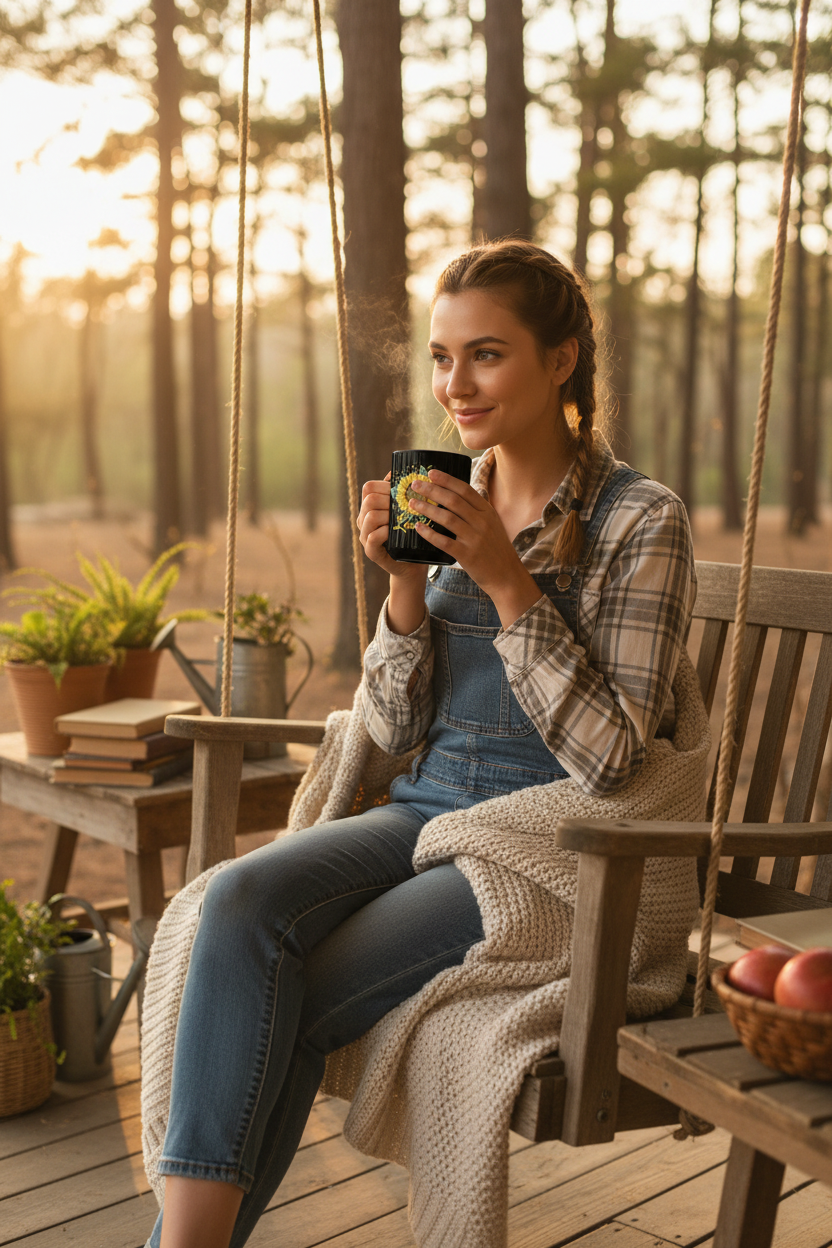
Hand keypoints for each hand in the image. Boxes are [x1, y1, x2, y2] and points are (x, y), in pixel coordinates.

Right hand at [357, 474, 425, 584]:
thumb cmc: (411, 534)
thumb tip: (396, 471)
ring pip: (369, 516)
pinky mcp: (370, 551)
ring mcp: (365, 536)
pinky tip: (396, 533)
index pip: (368, 487)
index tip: (402, 493)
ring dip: (388, 516)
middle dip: (389, 501)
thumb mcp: (407, 511)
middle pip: (369, 499)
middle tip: (405, 508)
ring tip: (402, 520)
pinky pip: (372, 537)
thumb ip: (401, 493)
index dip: (385, 486)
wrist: (412, 564)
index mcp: (370, 507)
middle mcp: (364, 520)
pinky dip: (385, 533)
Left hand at [407, 470, 541, 627]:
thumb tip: (454, 496)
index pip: (465, 490)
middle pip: (453, 500)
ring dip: (427, 509)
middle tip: (415, 485)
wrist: (507, 576)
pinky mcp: (467, 555)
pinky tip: (418, 528)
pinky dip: (429, 534)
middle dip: (432, 490)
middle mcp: (482, 522)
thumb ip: (476, 511)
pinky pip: (444, 542)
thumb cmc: (496, 549)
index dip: (447, 480)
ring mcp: (475, 539)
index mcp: (487, 512)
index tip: (431, 473)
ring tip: (413, 503)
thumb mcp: (492, 524)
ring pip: (447, 518)